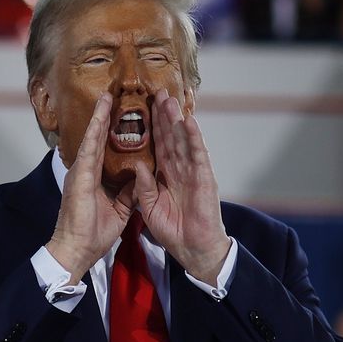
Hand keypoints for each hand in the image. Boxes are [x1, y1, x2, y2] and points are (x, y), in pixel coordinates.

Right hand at [46, 94, 136, 277]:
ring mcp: (80, 172)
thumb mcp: (120, 210)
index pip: (106, 150)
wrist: (77, 250)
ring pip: (92, 138)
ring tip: (107, 97)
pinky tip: (101, 116)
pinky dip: (96, 131)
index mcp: (94, 179)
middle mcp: (85, 171)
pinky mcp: (80, 177)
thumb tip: (141, 179)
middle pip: (98, 139)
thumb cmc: (93, 234)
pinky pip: (90, 149)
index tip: (121, 115)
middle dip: (105, 117)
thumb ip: (128, 193)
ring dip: (100, 117)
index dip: (112, 132)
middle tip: (111, 95)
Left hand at [134, 89, 230, 282]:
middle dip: (165, 115)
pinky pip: (198, 154)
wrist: (193, 249)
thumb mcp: (149, 208)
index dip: (152, 127)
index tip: (144, 108)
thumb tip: (137, 165)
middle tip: (158, 92)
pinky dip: (194, 138)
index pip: (158, 146)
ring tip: (171, 99)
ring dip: (178, 120)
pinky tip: (189, 121)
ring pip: (183, 140)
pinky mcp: (205, 178)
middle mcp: (180, 170)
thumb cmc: (173, 231)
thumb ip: (144, 187)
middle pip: (171, 137)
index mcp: (166, 176)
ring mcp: (194, 172)